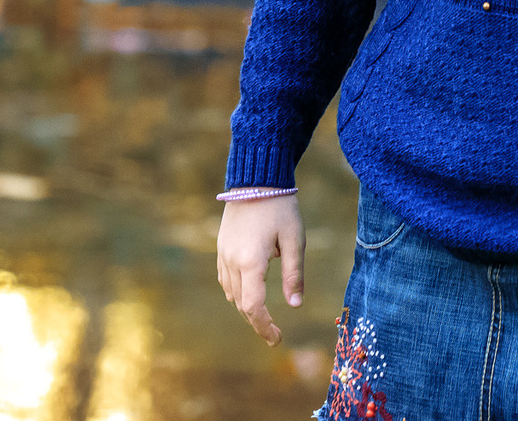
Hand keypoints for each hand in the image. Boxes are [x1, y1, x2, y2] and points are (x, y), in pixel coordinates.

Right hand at [216, 194, 303, 343]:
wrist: (256, 178)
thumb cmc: (280, 207)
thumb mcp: (294, 240)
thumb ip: (294, 274)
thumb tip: (296, 305)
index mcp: (251, 262)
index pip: (253, 307)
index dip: (265, 326)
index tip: (277, 339)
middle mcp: (232, 262)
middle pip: (241, 304)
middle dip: (257, 321)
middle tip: (274, 334)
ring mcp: (223, 254)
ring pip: (231, 293)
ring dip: (246, 308)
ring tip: (263, 317)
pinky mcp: (221, 247)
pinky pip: (225, 279)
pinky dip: (236, 292)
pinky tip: (247, 293)